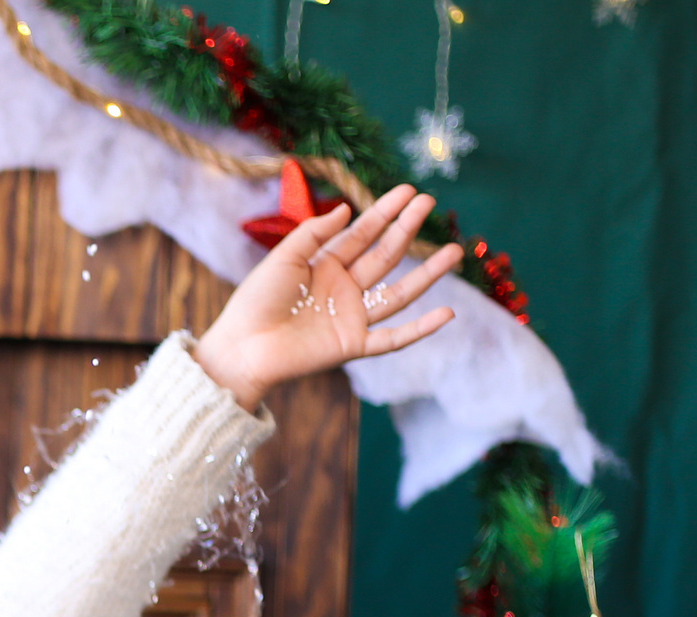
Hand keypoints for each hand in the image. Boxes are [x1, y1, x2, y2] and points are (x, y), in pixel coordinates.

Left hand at [191, 181, 464, 412]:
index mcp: (325, 265)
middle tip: (429, 202)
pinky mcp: (352, 345)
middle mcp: (344, 289)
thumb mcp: (284, 258)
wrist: (241, 347)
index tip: (410, 191)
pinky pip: (394, 338)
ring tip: (455, 252)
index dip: (385, 212)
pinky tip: (448, 313)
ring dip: (428, 274)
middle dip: (406, 229)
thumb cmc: (255, 301)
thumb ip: (314, 233)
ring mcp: (351, 317)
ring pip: (399, 293)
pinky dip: (420, 329)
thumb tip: (346, 209)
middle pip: (385, 256)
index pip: (363, 234)